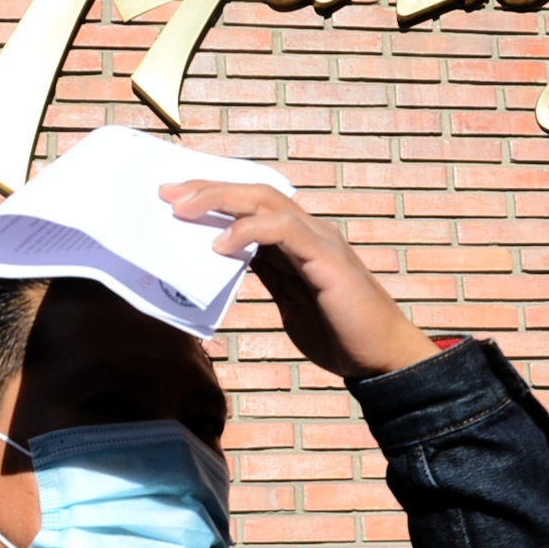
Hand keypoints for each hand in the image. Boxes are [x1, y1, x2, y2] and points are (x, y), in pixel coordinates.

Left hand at [159, 181, 438, 379]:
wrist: (381, 359)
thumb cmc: (339, 334)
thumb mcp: (290, 301)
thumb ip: (266, 276)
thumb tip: (226, 263)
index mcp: (298, 241)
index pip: (251, 205)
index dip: (214, 197)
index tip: (174, 198)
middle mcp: (309, 232)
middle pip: (254, 192)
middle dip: (208, 189)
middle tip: (167, 193)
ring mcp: (320, 241)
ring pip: (267, 201)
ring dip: (221, 199)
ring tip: (184, 209)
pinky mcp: (328, 259)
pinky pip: (285, 230)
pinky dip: (250, 230)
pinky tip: (221, 244)